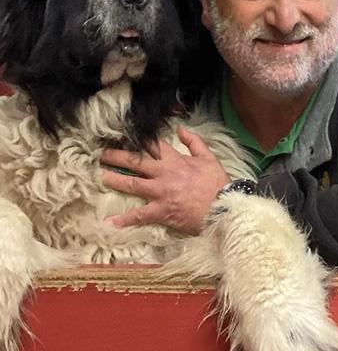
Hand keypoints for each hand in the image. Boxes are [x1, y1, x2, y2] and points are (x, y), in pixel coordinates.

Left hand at [100, 125, 229, 232]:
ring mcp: (160, 192)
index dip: (136, 140)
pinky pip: (139, 215)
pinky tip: (109, 221)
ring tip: (100, 176)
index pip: (151, 144)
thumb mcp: (208, 157)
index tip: (122, 136)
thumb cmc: (217, 183)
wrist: (223, 206)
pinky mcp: (161, 211)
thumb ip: (193, 142)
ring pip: (132, 183)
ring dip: (114, 179)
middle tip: (101, 153)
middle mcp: (163, 173)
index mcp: (174, 159)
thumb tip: (180, 128)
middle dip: (117, 156)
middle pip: (135, 161)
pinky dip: (124, 219)